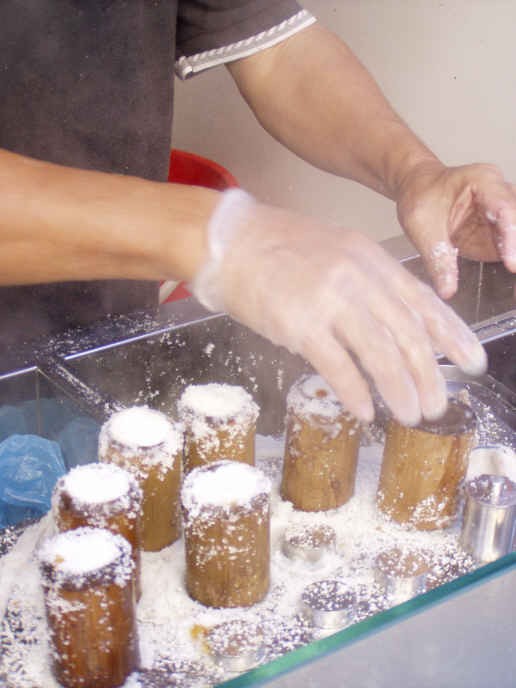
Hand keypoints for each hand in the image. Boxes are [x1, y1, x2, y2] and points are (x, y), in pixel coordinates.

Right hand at [192, 190, 486, 425]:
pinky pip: (337, 365)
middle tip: (439, 405)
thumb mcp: (337, 253)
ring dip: (399, 389)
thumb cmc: (280, 250)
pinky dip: (355, 391)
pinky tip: (365, 411)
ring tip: (411, 415)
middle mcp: (358, 278)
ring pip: (380, 353)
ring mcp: (329, 299)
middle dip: (430, 375)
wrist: (230, 241)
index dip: (451, 334)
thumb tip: (391, 329)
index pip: (423, 301)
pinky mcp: (299, 323)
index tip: (471, 361)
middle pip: (407, 333)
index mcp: (371, 260)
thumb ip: (367, 285)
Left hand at [397, 161, 515, 298]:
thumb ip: (438, 259)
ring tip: (511, 269)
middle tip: (513, 269)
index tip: (512, 264)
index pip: (504, 209)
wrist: (416, 190)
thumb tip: (448, 289)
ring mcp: (503, 210)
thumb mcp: (422, 229)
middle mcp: (500, 192)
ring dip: (514, 251)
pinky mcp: (500, 229)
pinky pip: (511, 243)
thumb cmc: (420, 198)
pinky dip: (511, 257)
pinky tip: (509, 270)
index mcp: (483, 181)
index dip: (511, 238)